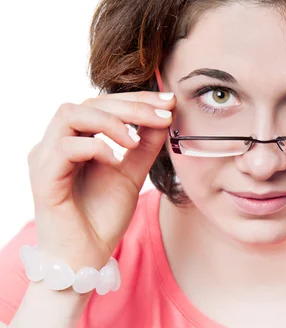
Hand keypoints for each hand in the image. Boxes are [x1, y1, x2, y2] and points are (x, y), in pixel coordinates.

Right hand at [27, 91, 174, 269]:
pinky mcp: (43, 178)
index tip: (169, 102)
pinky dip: (95, 147)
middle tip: (162, 117)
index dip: (136, 99)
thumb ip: (145, 145)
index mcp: (74, 139)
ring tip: (134, 142)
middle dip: (131, 107)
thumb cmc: (102, 217)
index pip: (102, 104)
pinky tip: (115, 160)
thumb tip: (165, 115)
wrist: (85, 258)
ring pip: (70, 114)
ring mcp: (45, 158)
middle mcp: (55, 143)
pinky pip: (65, 147)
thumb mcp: (132, 174)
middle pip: (89, 103)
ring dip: (110, 122)